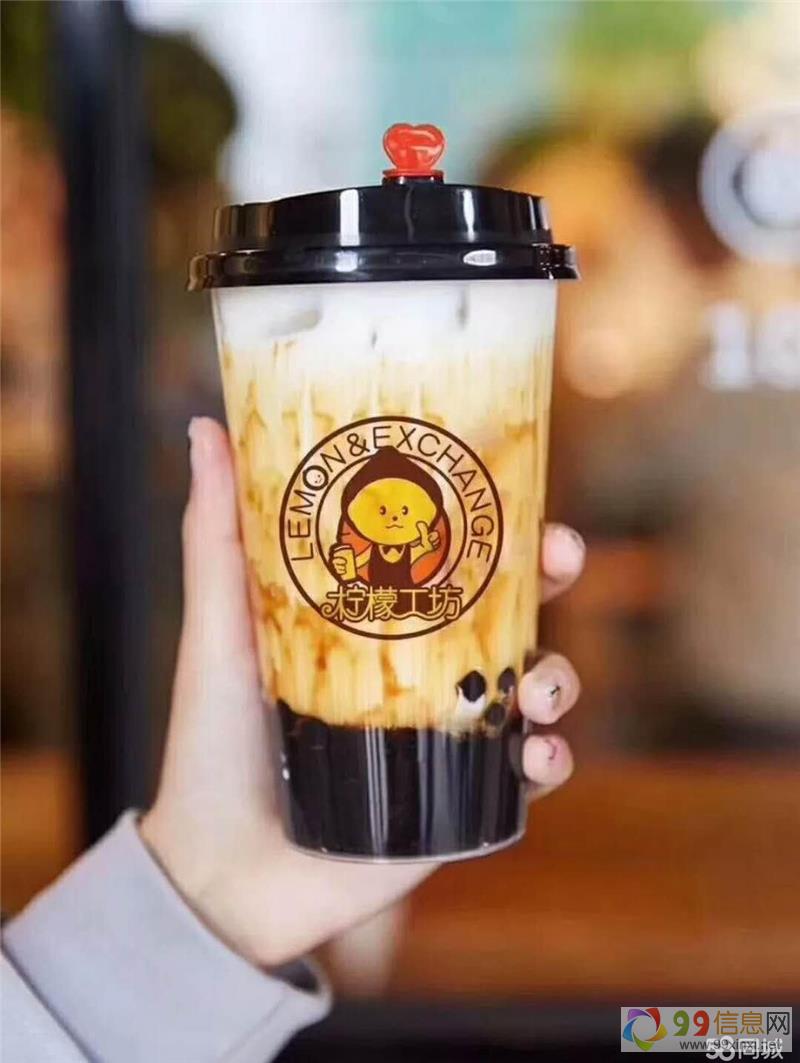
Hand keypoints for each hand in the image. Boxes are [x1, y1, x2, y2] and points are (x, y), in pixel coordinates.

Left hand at [141, 418, 584, 968]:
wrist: (219, 870)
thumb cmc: (212, 744)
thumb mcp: (219, 629)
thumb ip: (216, 535)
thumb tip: (206, 427)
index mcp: (380, 624)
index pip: (453, 557)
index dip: (495, 519)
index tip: (522, 491)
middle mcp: (425, 673)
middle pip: (512, 610)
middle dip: (551, 578)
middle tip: (562, 556)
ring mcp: (449, 737)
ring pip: (536, 687)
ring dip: (561, 675)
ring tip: (536, 689)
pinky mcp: (462, 802)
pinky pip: (527, 777)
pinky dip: (550, 760)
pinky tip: (537, 755)